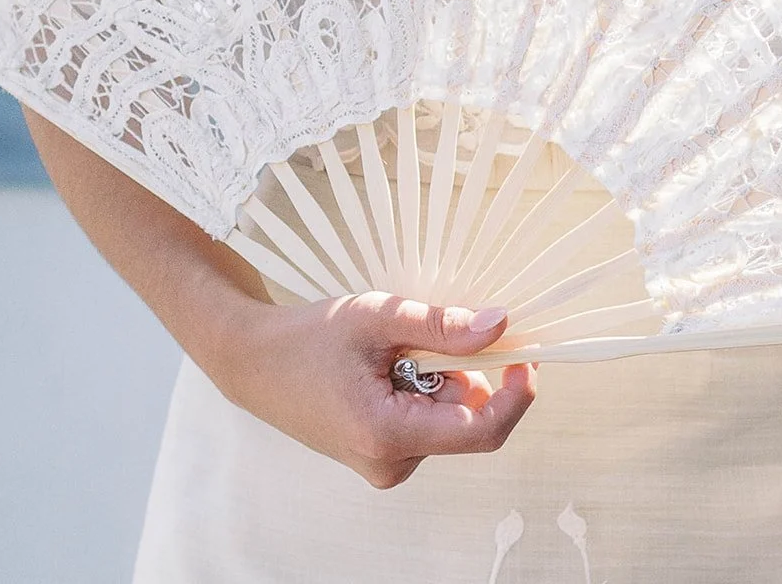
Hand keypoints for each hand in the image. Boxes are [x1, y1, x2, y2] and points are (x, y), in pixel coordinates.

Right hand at [211, 291, 538, 488]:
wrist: (254, 363)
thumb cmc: (308, 339)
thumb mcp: (377, 317)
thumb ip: (442, 326)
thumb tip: (500, 325)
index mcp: (389, 436)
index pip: (482, 430)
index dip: (516, 395)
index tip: (526, 354)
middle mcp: (391, 464)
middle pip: (466, 417)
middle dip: (461, 369)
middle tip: (423, 330)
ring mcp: (386, 465)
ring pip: (447, 416)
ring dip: (437, 376)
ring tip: (388, 351)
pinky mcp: (382, 456)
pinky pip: (427, 420)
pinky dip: (421, 387)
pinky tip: (382, 368)